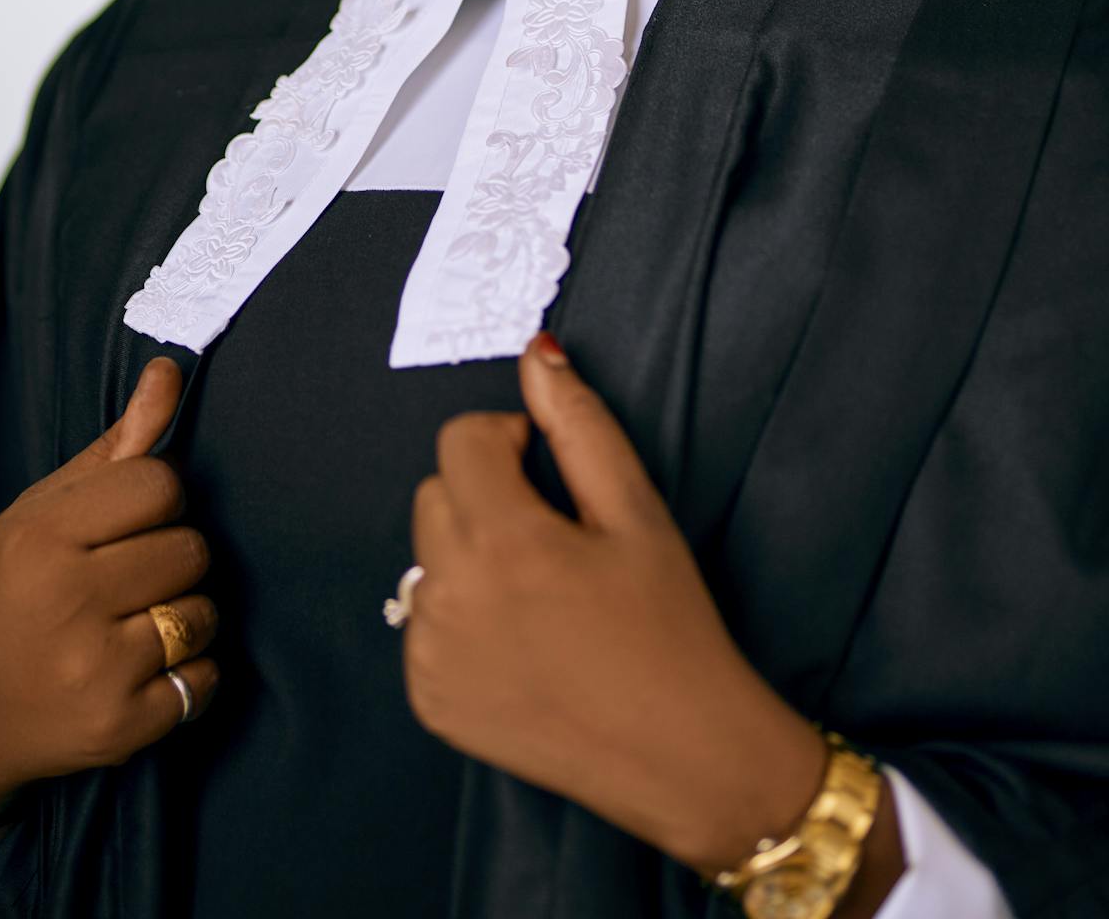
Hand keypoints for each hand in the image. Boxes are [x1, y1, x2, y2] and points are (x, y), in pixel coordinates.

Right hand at [0, 356, 218, 829]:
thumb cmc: (0, 596)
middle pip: (190, 548)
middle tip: (129, 579)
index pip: (161, 483)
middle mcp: (71, 599)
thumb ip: (114, 447)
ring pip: (203, 614)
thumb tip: (169, 370)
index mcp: (45, 536)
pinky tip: (144, 673)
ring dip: (186, 618)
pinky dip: (190, 677)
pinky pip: (204, 682)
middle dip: (172, 559)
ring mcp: (96, 668)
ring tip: (136, 626)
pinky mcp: (118, 728)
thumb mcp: (38, 513)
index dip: (157, 500)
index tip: (129, 522)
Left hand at [403, 332, 833, 876]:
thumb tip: (535, 352)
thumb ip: (579, 424)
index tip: (549, 477)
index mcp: (502, 540)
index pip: (459, 440)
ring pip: (427, 560)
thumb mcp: (637, 512)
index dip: (507, 442)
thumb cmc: (670, 625)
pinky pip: (423, 625)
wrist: (685, 755)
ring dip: (470, 558)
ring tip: (541, 596)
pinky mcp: (429, 700)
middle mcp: (450, 596)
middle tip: (553, 538)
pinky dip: (460, 620)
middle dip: (485, 496)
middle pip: (435, 496)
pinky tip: (522, 644)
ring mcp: (431, 655)